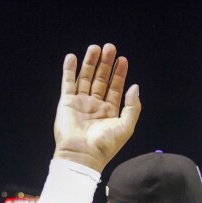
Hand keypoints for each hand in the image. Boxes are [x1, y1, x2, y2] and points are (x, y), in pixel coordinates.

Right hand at [53, 43, 140, 172]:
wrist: (82, 155)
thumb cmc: (105, 144)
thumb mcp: (126, 126)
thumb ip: (132, 106)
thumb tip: (135, 87)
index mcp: (109, 111)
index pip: (115, 88)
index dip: (119, 73)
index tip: (123, 59)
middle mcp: (95, 105)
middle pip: (100, 79)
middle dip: (105, 64)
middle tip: (110, 48)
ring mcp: (80, 103)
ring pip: (85, 78)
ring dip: (89, 63)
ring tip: (95, 48)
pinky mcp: (66, 103)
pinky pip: (67, 83)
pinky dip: (69, 70)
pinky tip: (72, 58)